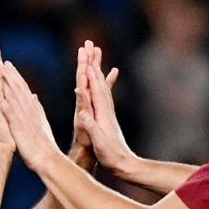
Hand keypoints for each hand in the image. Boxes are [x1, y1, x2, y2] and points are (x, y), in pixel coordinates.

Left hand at [0, 61, 59, 171]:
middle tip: (2, 60)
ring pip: (14, 94)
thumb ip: (36, 108)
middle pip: (19, 87)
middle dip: (10, 73)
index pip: (24, 89)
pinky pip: (8, 111)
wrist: (48, 158)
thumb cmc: (44, 145)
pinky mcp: (18, 125)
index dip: (16, 76)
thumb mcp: (40, 123)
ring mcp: (24, 116)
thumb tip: (33, 96)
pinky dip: (1, 100)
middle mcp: (30, 109)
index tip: (9, 65)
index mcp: (34, 109)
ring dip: (6, 81)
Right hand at [75, 48, 132, 172]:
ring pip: (101, 84)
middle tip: (89, 44)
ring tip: (95, 52)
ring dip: (96, 67)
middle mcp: (106, 108)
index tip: (84, 56)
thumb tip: (84, 113)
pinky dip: (102, 82)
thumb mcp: (99, 142)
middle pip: (98, 80)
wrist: (125, 165)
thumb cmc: (110, 155)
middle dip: (92, 62)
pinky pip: (103, 94)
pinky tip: (106, 76)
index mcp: (102, 112)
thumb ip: (91, 127)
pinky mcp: (107, 116)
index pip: (93, 88)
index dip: (88, 73)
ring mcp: (107, 112)